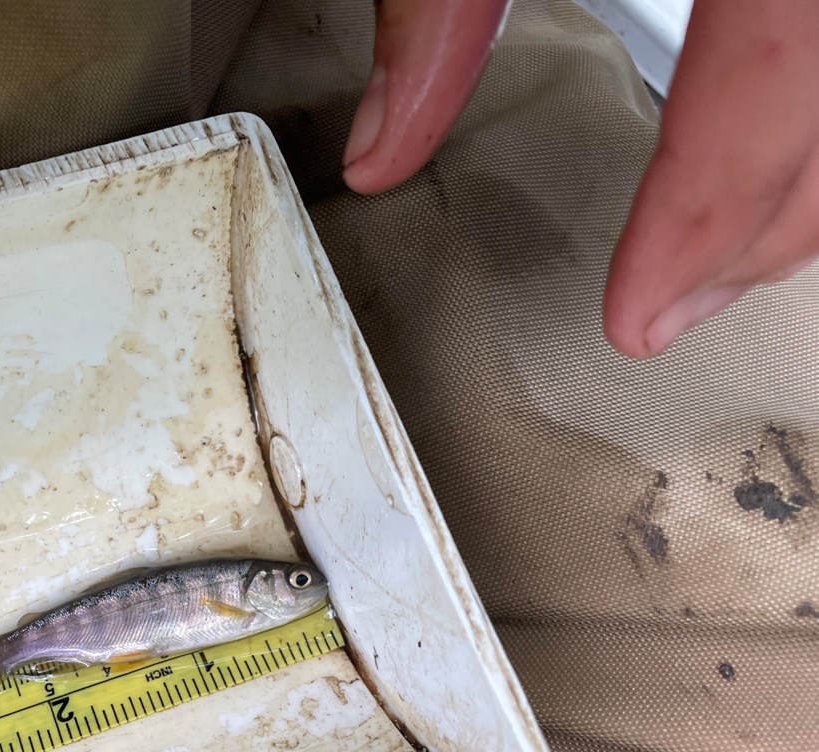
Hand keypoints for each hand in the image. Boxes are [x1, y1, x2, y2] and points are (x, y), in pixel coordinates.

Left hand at [342, 0, 818, 358]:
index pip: (771, 82)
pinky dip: (804, 132)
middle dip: (753, 236)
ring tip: (704, 269)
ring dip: (793, 195)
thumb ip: (438, 14)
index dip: (705, 213)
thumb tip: (377, 155)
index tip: (638, 318)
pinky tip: (749, 162)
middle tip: (662, 319)